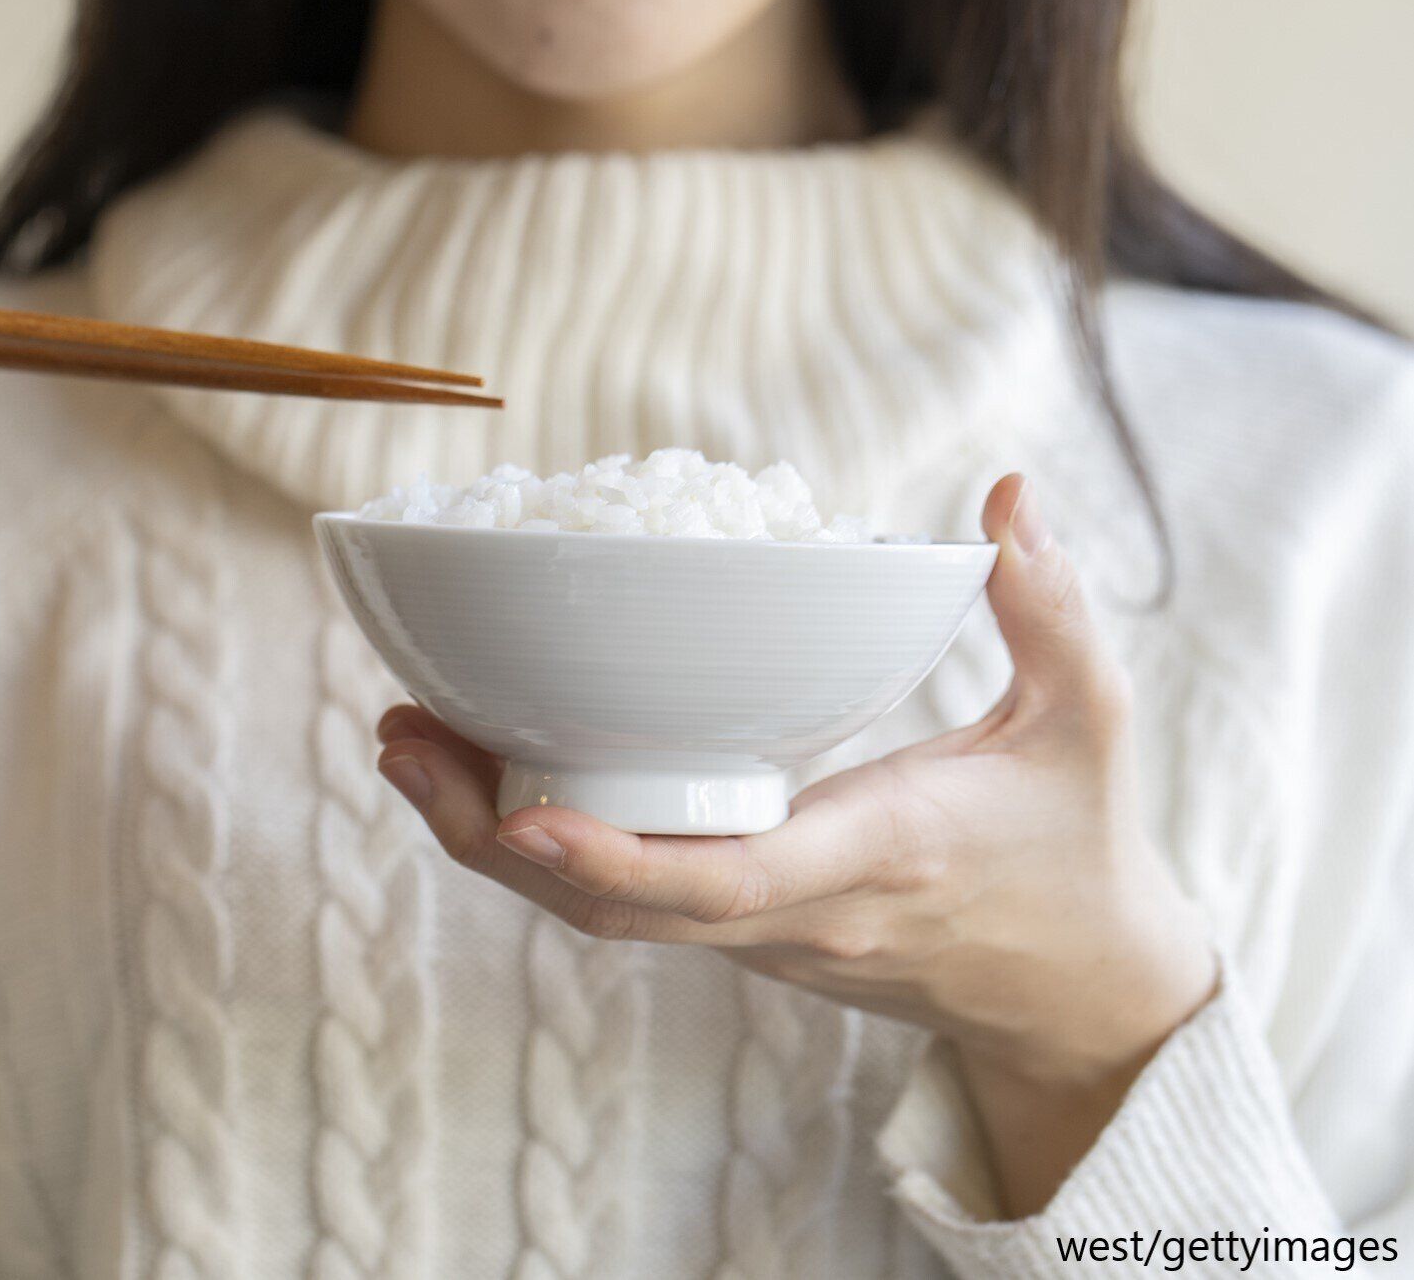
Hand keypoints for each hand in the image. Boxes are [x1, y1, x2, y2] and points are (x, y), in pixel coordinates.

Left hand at [374, 474, 1216, 1215]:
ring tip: (402, 742)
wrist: (1076, 992)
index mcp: (876, 857)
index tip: (516, 809)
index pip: (728, 882)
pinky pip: (623, 901)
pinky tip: (477, 772)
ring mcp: (760, 937)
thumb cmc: (1075, 846)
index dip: (614, 855)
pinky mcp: (740, 934)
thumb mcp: (1090, 721)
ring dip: (491, 839)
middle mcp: (798, 914)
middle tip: (397, 736)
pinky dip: (540, 845)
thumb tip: (1007, 496)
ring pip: (600, 913)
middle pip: (617, 908)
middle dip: (491, 837)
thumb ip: (1052, 606)